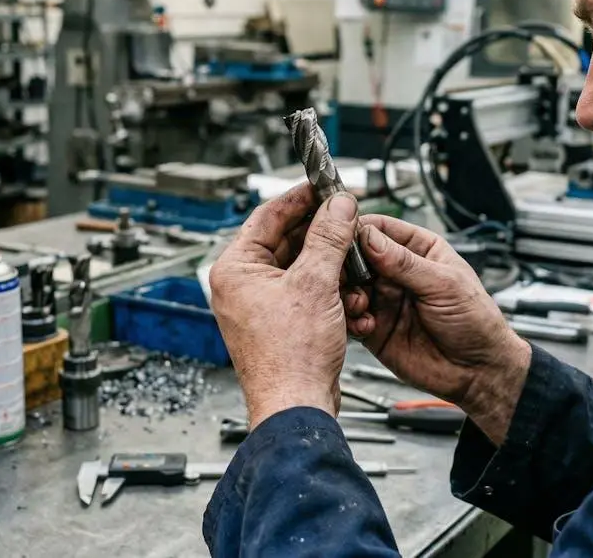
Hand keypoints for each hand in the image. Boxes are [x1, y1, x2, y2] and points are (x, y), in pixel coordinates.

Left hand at [209, 183, 363, 428]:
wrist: (297, 407)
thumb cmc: (290, 358)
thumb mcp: (315, 284)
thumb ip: (329, 238)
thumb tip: (339, 206)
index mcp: (235, 269)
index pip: (268, 215)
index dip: (302, 197)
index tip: (326, 186)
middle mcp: (243, 285)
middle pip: (289, 241)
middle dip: (325, 237)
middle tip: (350, 221)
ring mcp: (261, 305)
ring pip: (304, 268)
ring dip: (334, 268)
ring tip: (356, 270)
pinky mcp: (281, 323)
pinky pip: (309, 292)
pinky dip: (332, 292)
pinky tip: (353, 301)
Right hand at [355, 215, 530, 444]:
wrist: (478, 371)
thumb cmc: (476, 322)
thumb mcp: (443, 284)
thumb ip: (405, 263)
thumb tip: (370, 238)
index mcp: (420, 250)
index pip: (382, 229)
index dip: (361, 229)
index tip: (344, 234)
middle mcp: (398, 272)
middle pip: (358, 256)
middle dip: (347, 263)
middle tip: (342, 271)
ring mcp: (385, 299)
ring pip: (350, 286)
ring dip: (347, 292)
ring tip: (358, 301)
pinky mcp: (375, 327)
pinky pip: (351, 318)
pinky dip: (350, 318)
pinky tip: (364, 323)